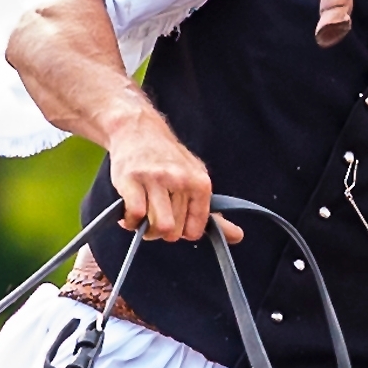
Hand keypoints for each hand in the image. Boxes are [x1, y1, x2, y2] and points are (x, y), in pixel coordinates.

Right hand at [103, 103, 217, 243]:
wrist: (138, 130)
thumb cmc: (169, 160)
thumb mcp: (197, 180)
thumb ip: (214, 213)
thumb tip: (238, 237)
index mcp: (200, 183)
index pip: (194, 230)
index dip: (182, 232)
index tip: (175, 221)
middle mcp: (180, 180)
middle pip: (173, 232)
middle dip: (162, 233)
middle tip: (156, 218)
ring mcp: (155, 179)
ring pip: (157, 226)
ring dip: (146, 230)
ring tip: (143, 219)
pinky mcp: (132, 179)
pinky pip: (135, 215)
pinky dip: (130, 222)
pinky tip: (129, 215)